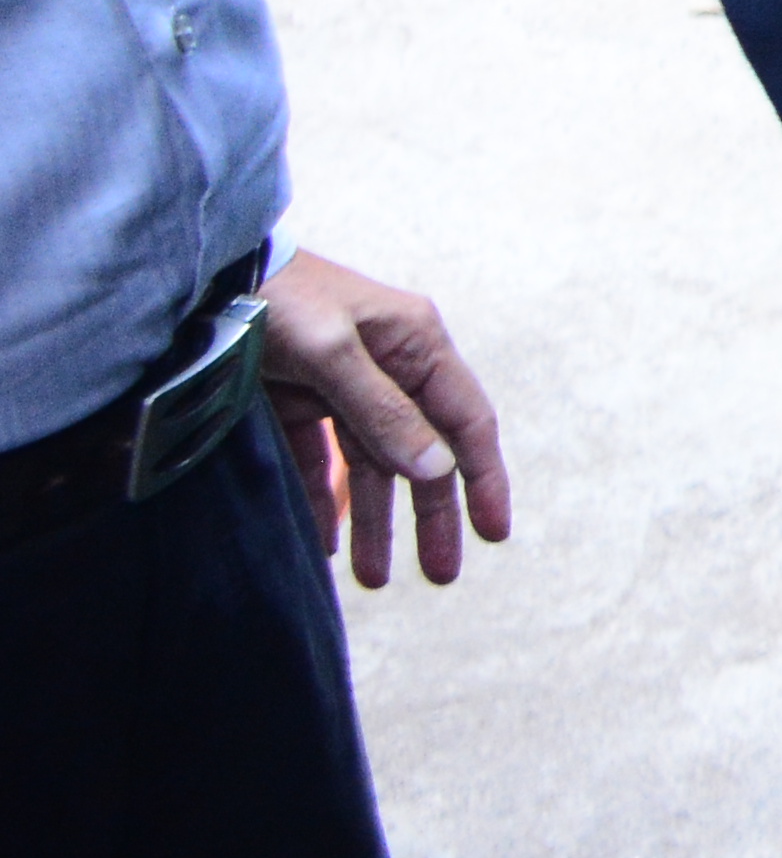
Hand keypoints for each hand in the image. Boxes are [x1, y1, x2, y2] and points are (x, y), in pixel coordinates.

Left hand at [257, 250, 511, 587]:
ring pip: (375, 466)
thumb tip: (437, 470)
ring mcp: (348, 387)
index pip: (466, 422)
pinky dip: (327, 502)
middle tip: (440, 574)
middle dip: (432, 516)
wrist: (210, 279)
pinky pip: (324, 463)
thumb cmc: (282, 302)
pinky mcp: (304, 401)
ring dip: (376, 520)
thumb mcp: (334, 355)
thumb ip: (385, 413)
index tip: (494, 532)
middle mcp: (394, 369)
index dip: (484, 478)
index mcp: (419, 346)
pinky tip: (326, 542)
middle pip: (424, 454)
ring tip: (373, 578)